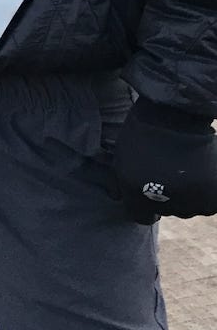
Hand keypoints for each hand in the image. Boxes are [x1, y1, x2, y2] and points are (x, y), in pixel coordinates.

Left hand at [110, 98, 216, 221]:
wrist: (176, 113)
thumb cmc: (145, 132)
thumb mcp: (122, 158)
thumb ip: (121, 185)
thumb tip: (122, 200)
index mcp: (137, 196)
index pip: (141, 217)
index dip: (143, 205)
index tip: (149, 192)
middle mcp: (166, 204)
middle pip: (169, 211)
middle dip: (168, 196)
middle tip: (171, 171)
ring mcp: (192, 201)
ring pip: (192, 207)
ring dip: (190, 194)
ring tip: (187, 168)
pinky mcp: (214, 195)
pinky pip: (210, 202)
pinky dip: (208, 192)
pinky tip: (201, 171)